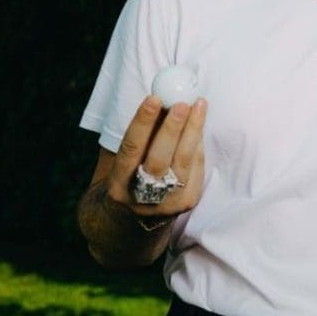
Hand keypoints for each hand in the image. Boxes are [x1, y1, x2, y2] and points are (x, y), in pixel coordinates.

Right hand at [105, 95, 206, 219]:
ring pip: (183, 163)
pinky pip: (196, 168)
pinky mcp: (187, 203)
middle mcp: (141, 197)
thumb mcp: (126, 160)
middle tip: (182, 102)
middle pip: (159, 159)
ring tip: (199, 105)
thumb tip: (162, 98)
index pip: (131, 149)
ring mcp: (167, 203)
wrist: (136, 217)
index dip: (143, 123)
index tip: (154, 98)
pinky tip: (199, 126)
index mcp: (118, 184)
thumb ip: (142, 134)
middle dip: (172, 128)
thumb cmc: (130, 176)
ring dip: (193, 130)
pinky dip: (197, 144)